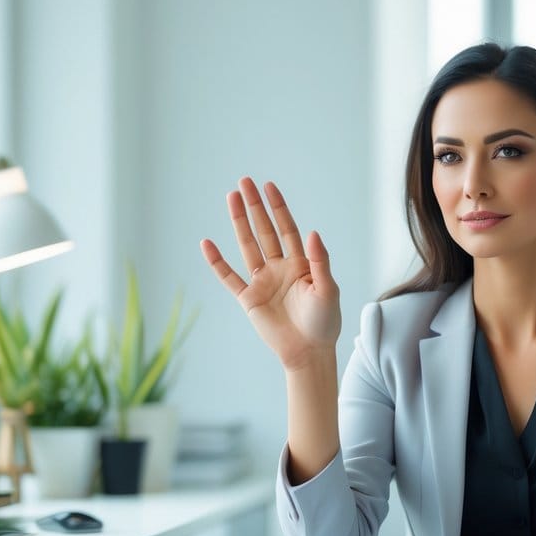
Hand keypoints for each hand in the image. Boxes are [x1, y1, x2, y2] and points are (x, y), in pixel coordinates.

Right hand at [200, 177, 341, 370]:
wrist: (309, 352)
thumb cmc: (324, 322)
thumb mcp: (328, 289)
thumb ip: (319, 262)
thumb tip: (312, 233)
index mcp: (300, 263)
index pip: (287, 228)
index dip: (278, 208)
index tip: (269, 187)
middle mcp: (279, 268)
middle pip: (264, 231)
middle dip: (255, 207)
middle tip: (244, 182)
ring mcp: (262, 282)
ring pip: (247, 246)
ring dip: (239, 223)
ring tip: (231, 198)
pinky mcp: (249, 299)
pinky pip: (229, 277)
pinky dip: (217, 262)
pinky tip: (207, 244)